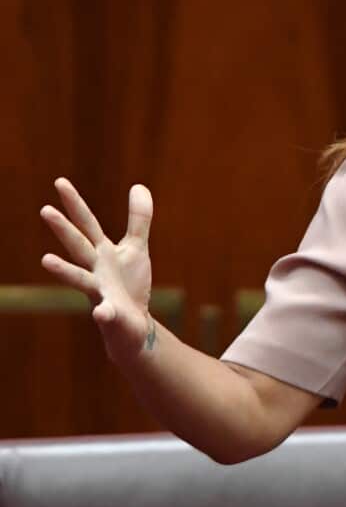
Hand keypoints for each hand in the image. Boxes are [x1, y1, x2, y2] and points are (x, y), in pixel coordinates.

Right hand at [39, 179, 155, 363]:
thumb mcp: (135, 248)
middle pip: (78, 246)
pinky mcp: (111, 315)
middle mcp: (94, 270)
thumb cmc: (129, 284)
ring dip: (63, 270)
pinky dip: (104, 313)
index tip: (59, 181)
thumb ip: (138, 219)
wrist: (131, 325)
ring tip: (46, 260)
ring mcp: (99, 293)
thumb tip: (139, 185)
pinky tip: (102, 312)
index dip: (75, 203)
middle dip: (63, 229)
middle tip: (45, 210)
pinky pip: (106, 314)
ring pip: (80, 280)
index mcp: (101, 252)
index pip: (86, 224)